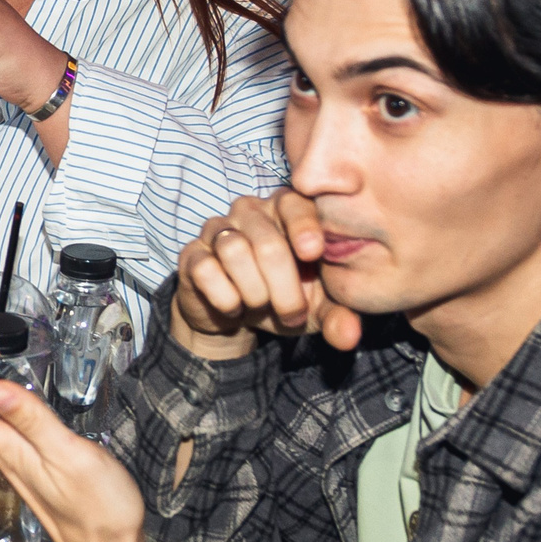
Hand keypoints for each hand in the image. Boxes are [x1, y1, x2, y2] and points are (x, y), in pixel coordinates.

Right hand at [172, 190, 362, 358]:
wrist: (234, 314)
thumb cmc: (283, 298)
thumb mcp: (316, 310)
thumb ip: (337, 318)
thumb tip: (348, 337)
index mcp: (287, 210)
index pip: (295, 204)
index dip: (304, 227)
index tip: (313, 253)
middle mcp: (250, 211)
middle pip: (268, 243)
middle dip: (284, 289)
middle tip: (291, 314)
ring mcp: (217, 229)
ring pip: (234, 251)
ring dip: (254, 292)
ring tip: (260, 306)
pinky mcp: (192, 254)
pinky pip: (206, 270)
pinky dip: (225, 297)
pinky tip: (233, 306)